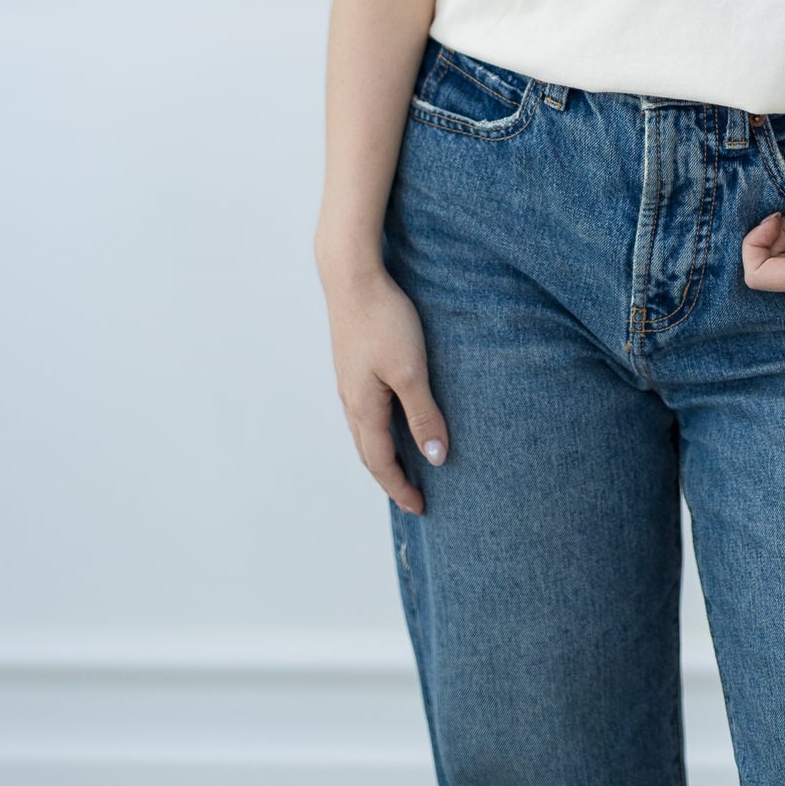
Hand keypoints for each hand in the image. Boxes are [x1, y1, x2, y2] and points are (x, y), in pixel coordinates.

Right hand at [321, 263, 448, 514]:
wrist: (351, 277)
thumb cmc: (384, 321)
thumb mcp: (410, 371)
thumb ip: (423, 415)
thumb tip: (436, 458)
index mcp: (364, 408)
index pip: (382, 463)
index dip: (401, 488)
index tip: (420, 508)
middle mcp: (351, 401)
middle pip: (368, 453)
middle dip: (389, 479)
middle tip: (411, 496)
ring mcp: (348, 382)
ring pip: (364, 432)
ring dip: (382, 454)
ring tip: (403, 465)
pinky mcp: (352, 364)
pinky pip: (364, 410)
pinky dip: (378, 429)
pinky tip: (390, 418)